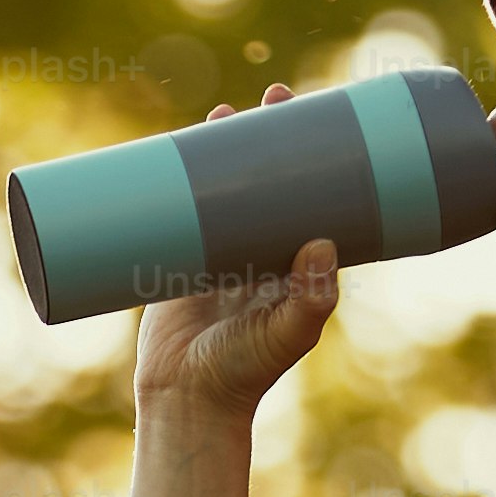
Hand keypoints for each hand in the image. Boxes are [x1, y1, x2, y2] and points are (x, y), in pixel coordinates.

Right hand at [128, 85, 339, 415]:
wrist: (187, 400)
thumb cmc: (246, 372)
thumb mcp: (287, 333)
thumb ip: (310, 296)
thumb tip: (322, 243)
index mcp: (296, 264)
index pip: (316, 196)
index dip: (319, 158)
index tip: (323, 121)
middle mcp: (261, 251)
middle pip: (270, 181)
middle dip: (271, 138)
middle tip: (275, 96)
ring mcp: (219, 252)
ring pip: (224, 188)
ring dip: (224, 149)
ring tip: (223, 112)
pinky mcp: (177, 258)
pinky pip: (179, 210)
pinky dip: (176, 180)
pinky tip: (172, 149)